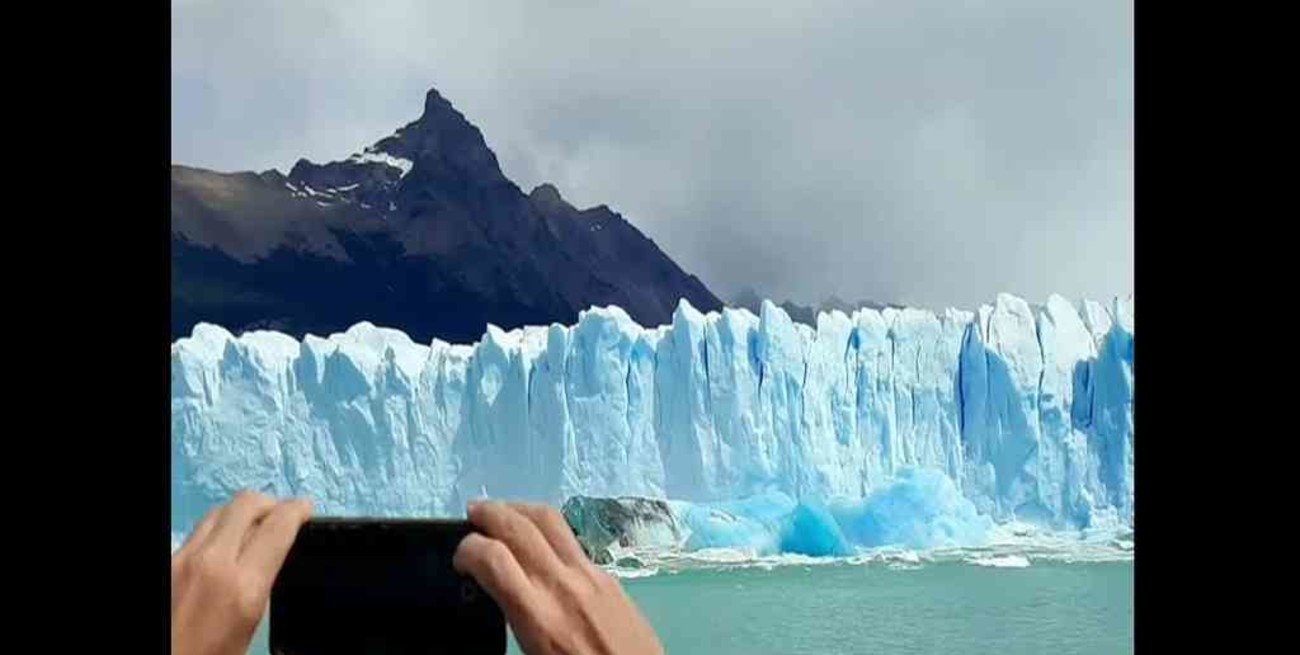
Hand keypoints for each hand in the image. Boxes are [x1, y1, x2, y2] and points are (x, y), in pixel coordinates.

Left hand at [171, 492, 312, 654]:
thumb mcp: (252, 624)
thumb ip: (263, 581)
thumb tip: (271, 554)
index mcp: (243, 585)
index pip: (278, 525)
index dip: (298, 510)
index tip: (306, 510)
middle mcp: (211, 561)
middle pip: (246, 503)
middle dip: (270, 503)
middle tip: (281, 518)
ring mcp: (183, 557)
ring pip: (219, 511)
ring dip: (242, 513)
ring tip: (254, 530)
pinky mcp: (167, 561)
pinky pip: (198, 531)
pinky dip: (218, 530)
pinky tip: (224, 549)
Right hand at [454, 501, 664, 654]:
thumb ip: (513, 618)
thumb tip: (494, 593)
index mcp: (538, 616)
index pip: (493, 559)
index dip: (467, 549)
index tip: (460, 559)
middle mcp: (563, 584)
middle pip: (520, 526)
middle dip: (489, 513)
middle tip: (472, 514)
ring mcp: (590, 574)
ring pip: (550, 520)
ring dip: (519, 509)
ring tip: (501, 513)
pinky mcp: (609, 576)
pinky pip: (572, 539)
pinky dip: (546, 528)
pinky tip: (538, 540)